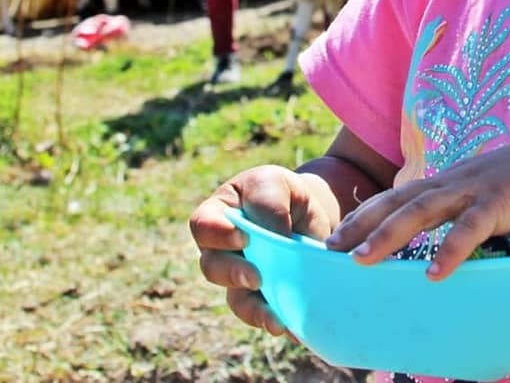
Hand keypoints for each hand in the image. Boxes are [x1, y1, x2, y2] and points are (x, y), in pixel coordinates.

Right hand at [189, 164, 340, 334]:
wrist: (305, 214)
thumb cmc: (282, 192)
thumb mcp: (275, 183)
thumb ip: (270, 203)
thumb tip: (276, 237)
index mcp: (218, 213)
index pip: (204, 225)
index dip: (219, 234)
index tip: (244, 239)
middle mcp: (219, 249)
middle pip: (212, 266)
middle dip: (233, 274)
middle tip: (256, 278)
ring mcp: (237, 276)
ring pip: (234, 297)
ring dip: (254, 308)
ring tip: (275, 316)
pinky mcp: (258, 296)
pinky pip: (258, 312)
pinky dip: (272, 319)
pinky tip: (288, 325)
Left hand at [325, 133, 509, 279]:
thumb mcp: (486, 195)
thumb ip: (462, 211)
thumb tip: (442, 243)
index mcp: (450, 180)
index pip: (398, 195)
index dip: (367, 214)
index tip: (338, 236)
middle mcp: (454, 180)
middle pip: (399, 201)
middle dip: (363, 224)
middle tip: (332, 250)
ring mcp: (475, 188)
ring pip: (423, 210)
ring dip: (389, 235)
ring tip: (362, 260)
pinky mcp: (500, 201)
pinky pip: (470, 228)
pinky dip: (451, 249)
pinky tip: (434, 272)